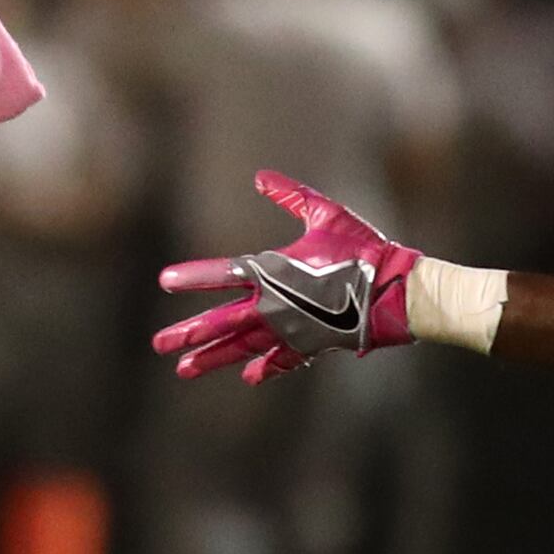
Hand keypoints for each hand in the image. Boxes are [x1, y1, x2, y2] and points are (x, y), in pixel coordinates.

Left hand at [153, 170, 421, 383]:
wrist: (394, 292)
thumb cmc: (362, 248)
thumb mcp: (325, 213)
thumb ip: (290, 195)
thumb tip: (260, 175)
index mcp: (272, 272)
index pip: (222, 274)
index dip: (192, 276)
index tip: (165, 281)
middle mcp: (272, 306)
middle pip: (221, 322)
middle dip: (188, 333)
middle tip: (159, 343)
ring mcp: (288, 330)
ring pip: (241, 348)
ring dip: (212, 358)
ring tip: (184, 369)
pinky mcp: (309, 346)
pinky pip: (281, 360)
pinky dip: (265, 368)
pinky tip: (250, 378)